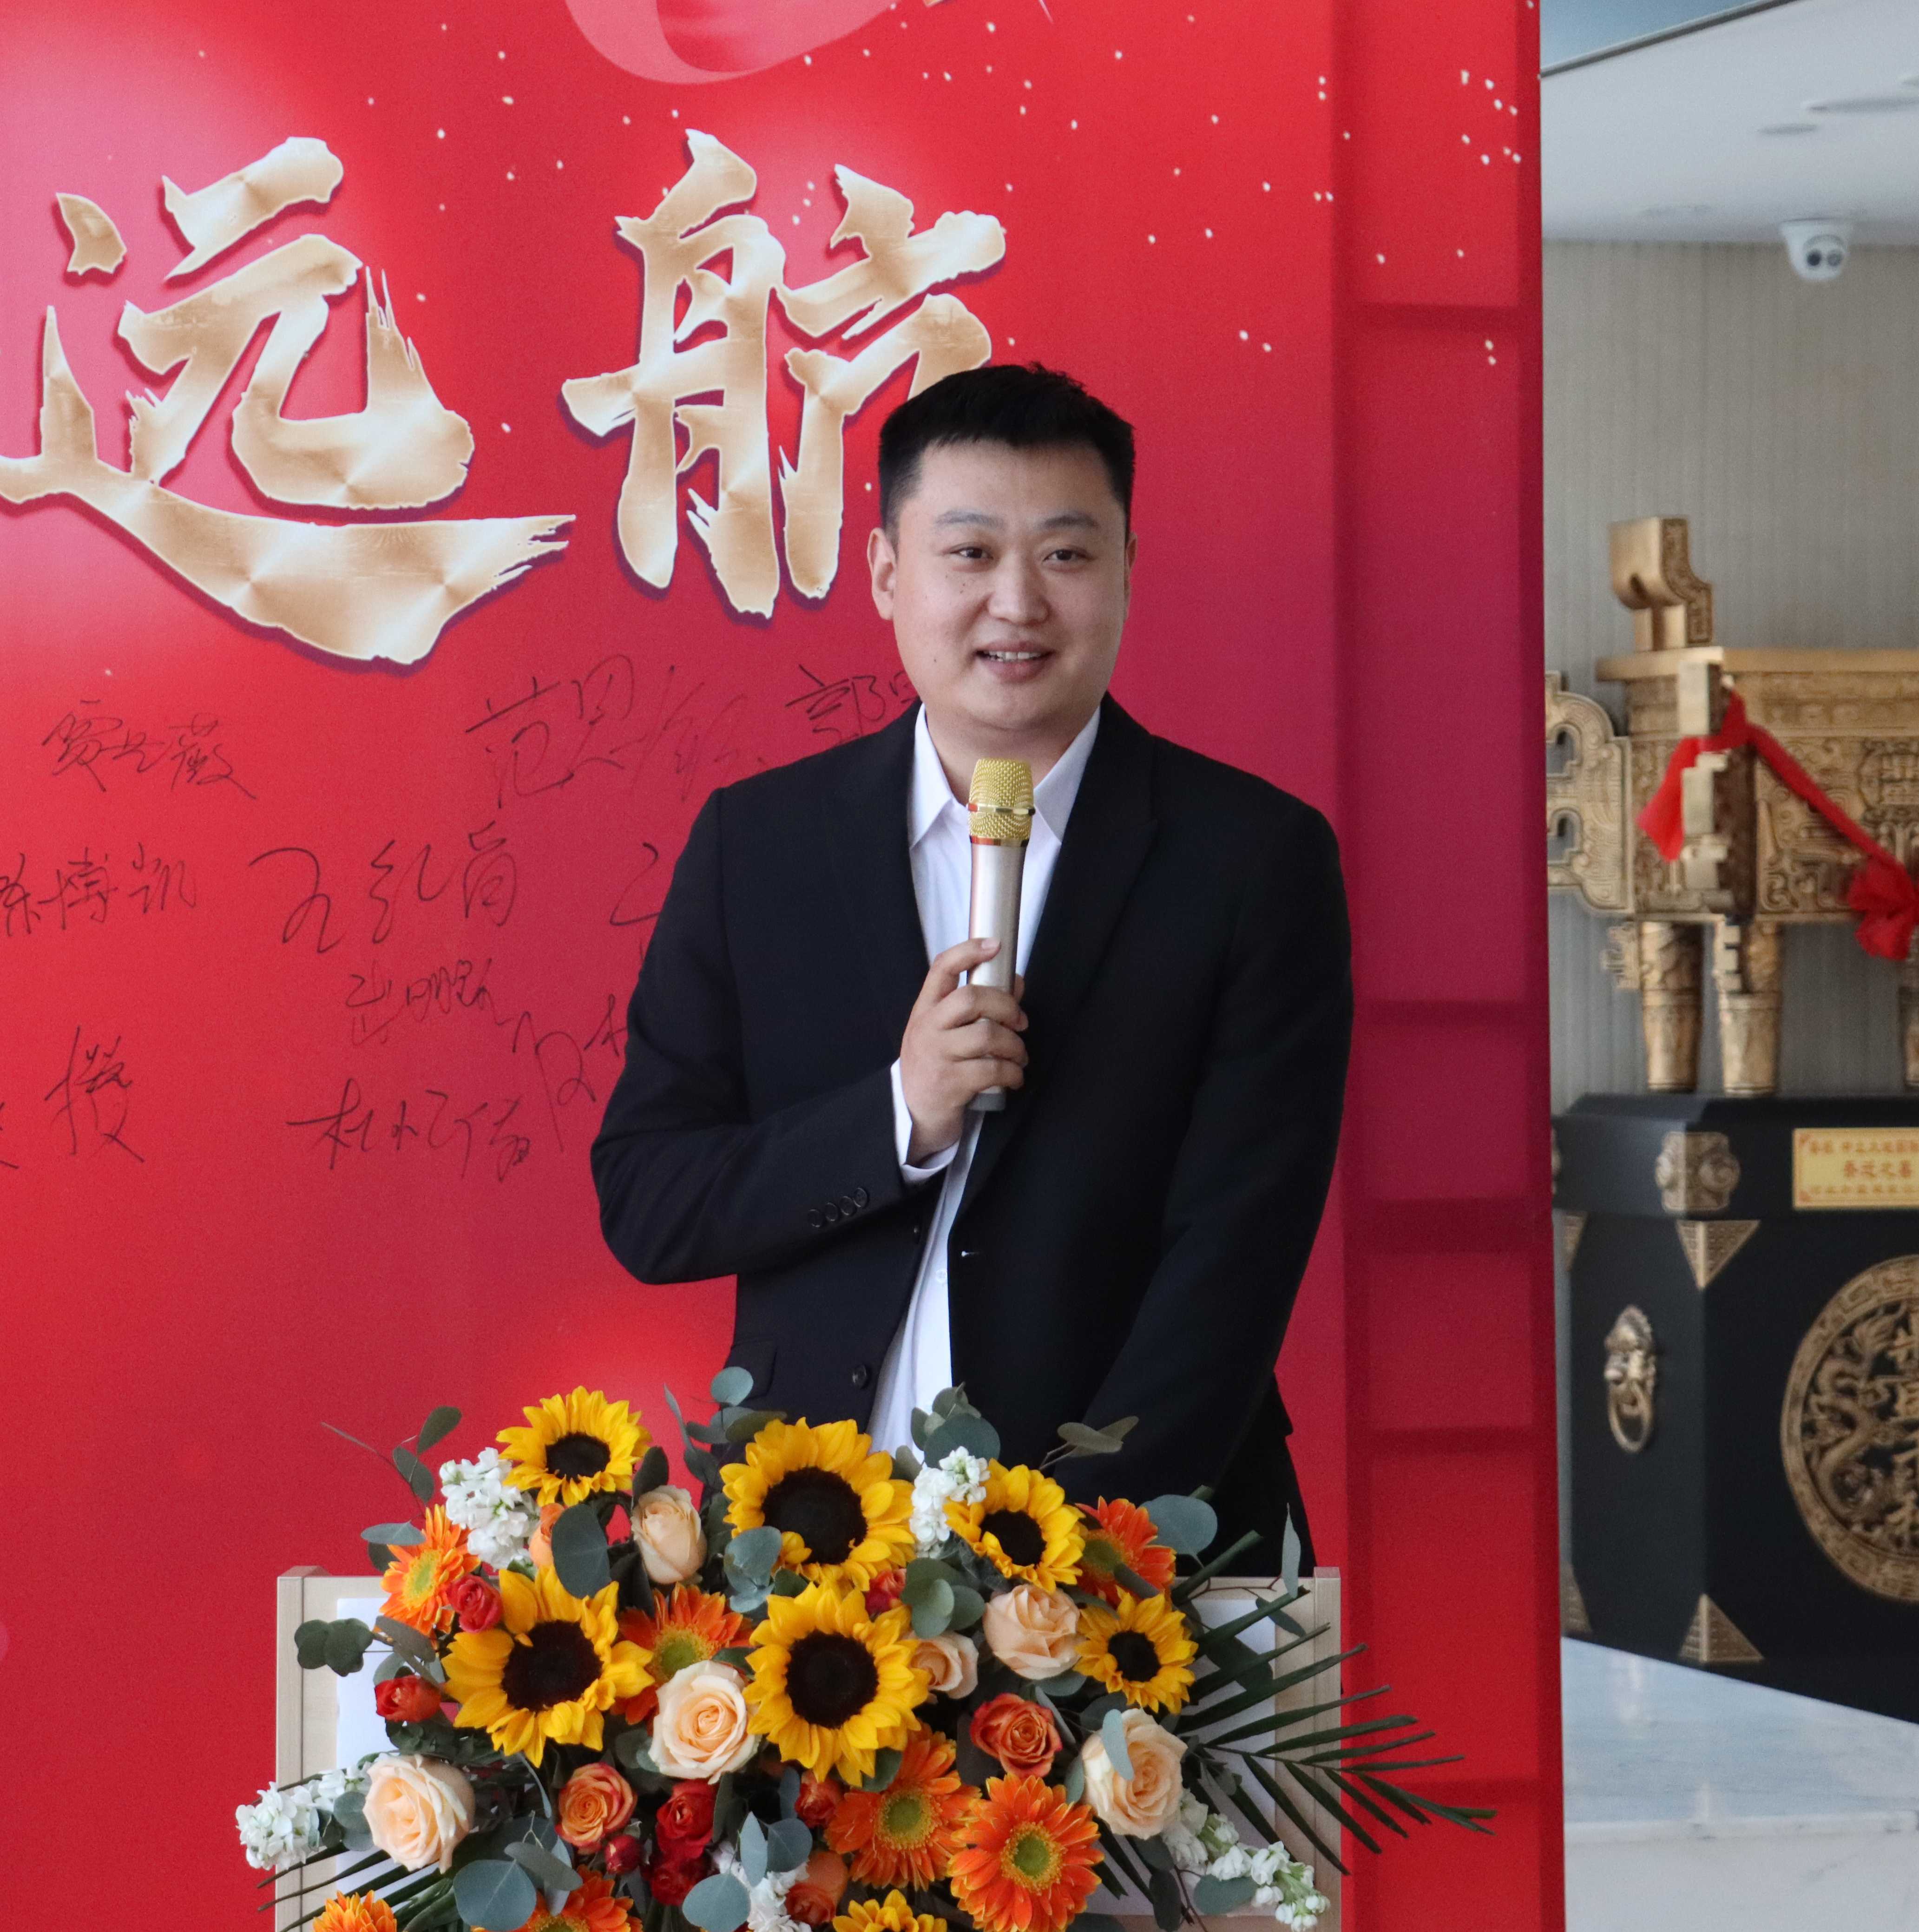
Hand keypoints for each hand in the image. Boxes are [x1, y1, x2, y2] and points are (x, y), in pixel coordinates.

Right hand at [900, 938, 1027, 1162]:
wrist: (913, 1115)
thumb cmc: (935, 1067)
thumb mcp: (945, 1034)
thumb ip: (976, 1009)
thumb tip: (1015, 982)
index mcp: (925, 1010)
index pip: (942, 968)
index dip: (969, 951)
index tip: (995, 944)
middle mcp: (927, 1028)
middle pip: (972, 998)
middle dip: (1007, 1006)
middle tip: (1020, 1022)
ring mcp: (936, 1055)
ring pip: (987, 1035)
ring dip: (1015, 1045)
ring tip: (1019, 1056)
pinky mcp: (949, 1083)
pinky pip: (992, 1069)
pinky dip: (1012, 1073)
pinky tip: (1014, 1077)